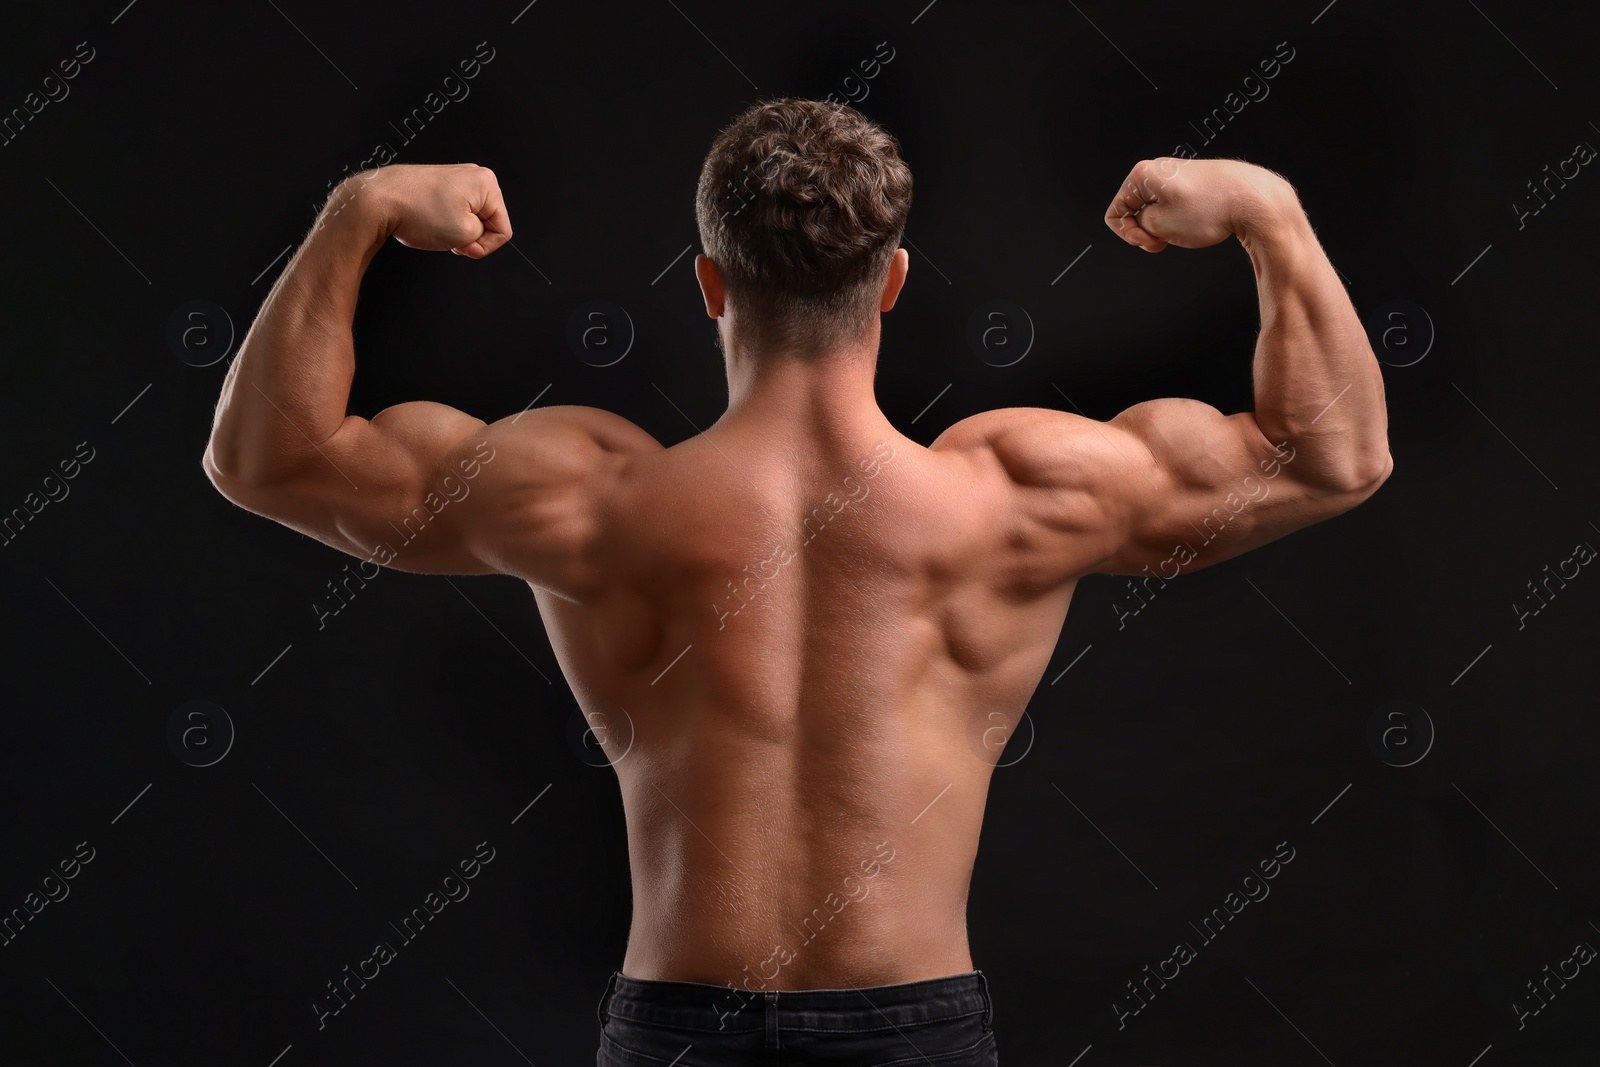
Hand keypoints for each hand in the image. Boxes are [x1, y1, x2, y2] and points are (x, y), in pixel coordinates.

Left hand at [350, 163, 512, 257]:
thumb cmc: (415, 210)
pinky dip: (444, 224)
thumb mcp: (464, 233)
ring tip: (436, 229)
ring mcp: (454, 179)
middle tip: (450, 239)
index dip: (486, 245)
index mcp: (486, 183)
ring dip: (456, 232)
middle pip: (487, 222)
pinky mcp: (438, 186)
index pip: (503, 228)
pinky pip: (452, 212)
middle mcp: (472, 176)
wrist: (379, 200)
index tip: (466, 247)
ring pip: (469, 219)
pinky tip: (429, 224)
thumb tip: (474, 234)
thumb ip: (482, 237)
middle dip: (470, 237)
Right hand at [1103, 157, 1294, 252]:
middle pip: (1135, 210)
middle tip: (1164, 242)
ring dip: (1164, 228)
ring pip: (1156, 210)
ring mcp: (1179, 175)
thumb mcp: (1159, 225)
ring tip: (1184, 233)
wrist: (1251, 199)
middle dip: (1146, 231)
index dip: (1127, 234)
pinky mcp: (1195, 182)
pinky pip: (1175, 207)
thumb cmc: (1209, 208)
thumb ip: (1139, 224)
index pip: (1115, 212)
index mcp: (1142, 174)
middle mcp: (1158, 170)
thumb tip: (1143, 220)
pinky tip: (1197, 225)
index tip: (1149, 242)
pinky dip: (1180, 221)